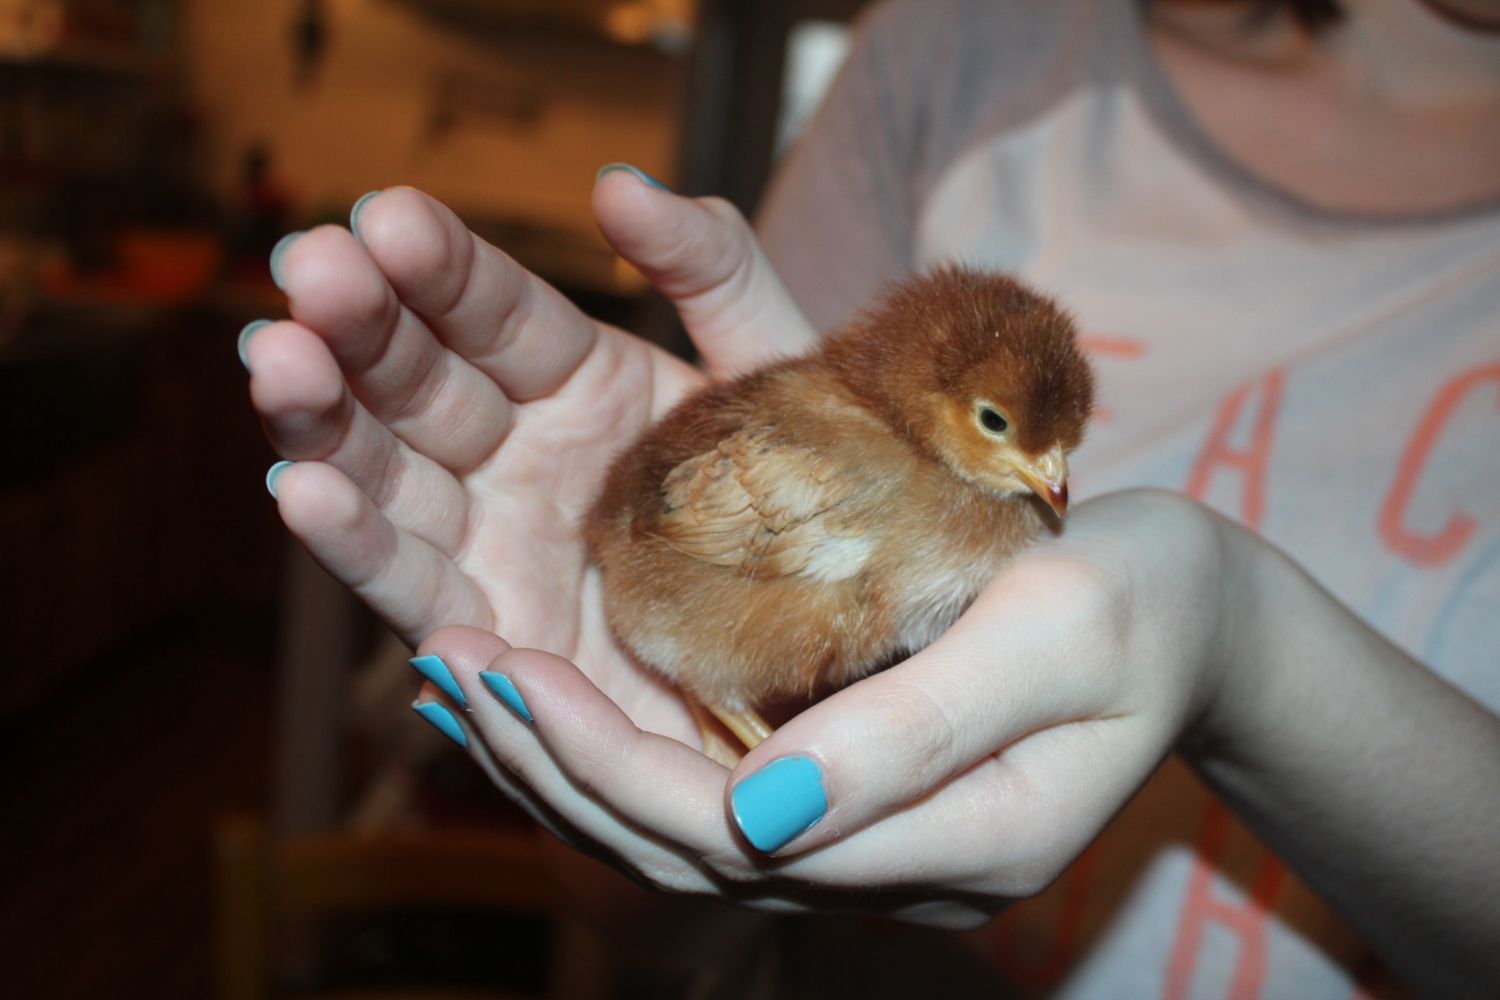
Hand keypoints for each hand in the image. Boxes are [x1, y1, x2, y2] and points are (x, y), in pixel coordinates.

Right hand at [247, 171, 813, 746]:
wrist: (839, 647)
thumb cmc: (813, 503)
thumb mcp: (771, 366)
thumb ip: (708, 269)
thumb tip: (618, 182)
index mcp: (576, 379)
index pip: (492, 311)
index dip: (441, 268)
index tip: (390, 217)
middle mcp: (515, 454)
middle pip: (417, 383)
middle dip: (358, 326)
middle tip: (314, 267)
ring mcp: (492, 540)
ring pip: (389, 475)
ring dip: (326, 423)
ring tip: (278, 362)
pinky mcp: (488, 632)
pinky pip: (414, 588)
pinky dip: (359, 547)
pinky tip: (307, 492)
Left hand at [414, 489, 1234, 925]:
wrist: (1201, 620)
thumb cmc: (1147, 600)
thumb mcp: (1058, 634)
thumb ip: (918, 733)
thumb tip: (754, 811)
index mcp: (958, 843)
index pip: (732, 838)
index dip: (606, 763)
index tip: (507, 667)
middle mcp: (898, 873)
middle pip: (686, 854)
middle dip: (553, 767)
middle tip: (445, 665)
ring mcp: (876, 850)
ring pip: (686, 842)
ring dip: (566, 767)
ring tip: (462, 682)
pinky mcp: (857, 806)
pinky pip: (714, 804)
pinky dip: (622, 752)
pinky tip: (556, 696)